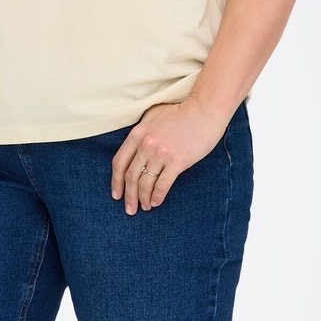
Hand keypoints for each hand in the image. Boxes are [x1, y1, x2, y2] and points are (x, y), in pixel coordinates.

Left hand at [110, 97, 228, 214]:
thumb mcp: (153, 116)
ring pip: (145, 183)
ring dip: (142, 199)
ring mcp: (161, 154)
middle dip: (128, 196)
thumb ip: (141, 131)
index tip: (116, 194)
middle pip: (130, 176)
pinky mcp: (177, 162)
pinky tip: (156, 203)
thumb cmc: (181, 112)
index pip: (119, 162)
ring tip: (144, 208)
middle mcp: (146, 145)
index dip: (115, 182)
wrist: (205, 110)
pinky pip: (162, 185)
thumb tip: (133, 148)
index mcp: (137, 133)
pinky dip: (157, 197)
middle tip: (129, 209)